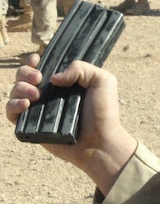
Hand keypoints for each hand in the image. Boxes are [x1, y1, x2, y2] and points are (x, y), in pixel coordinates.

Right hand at [6, 56, 136, 194]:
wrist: (100, 142)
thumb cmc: (104, 114)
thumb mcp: (102, 81)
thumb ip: (81, 68)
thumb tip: (54, 77)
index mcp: (63, 82)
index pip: (41, 66)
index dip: (33, 61)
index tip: (36, 60)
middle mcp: (49, 94)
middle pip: (23, 76)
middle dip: (25, 72)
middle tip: (37, 78)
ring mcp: (39, 110)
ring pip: (15, 91)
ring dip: (19, 88)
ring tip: (35, 95)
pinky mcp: (32, 127)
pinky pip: (11, 113)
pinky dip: (12, 105)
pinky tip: (25, 105)